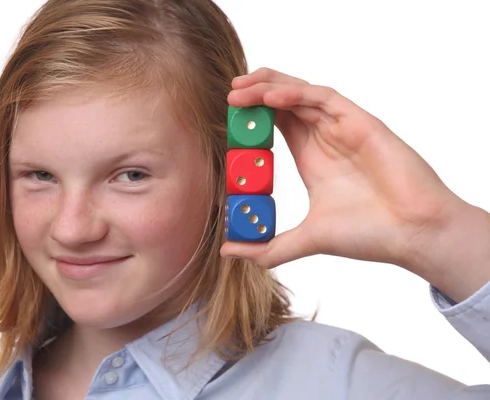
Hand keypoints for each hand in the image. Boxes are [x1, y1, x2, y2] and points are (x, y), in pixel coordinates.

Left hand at [220, 68, 489, 300]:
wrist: (413, 235)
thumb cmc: (369, 235)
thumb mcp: (306, 239)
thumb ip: (268, 248)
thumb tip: (228, 252)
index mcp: (312, 158)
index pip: (277, 124)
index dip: (253, 115)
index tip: (228, 114)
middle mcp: (326, 138)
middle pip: (286, 102)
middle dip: (256, 93)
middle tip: (229, 93)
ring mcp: (343, 128)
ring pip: (301, 93)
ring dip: (270, 87)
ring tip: (241, 89)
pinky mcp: (361, 122)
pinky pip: (324, 98)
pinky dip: (297, 93)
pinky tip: (271, 97)